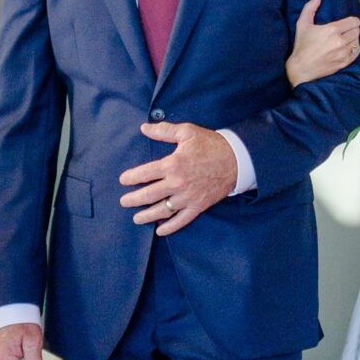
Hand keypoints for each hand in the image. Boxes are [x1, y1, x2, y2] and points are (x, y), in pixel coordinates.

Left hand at [120, 122, 237, 233]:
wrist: (236, 160)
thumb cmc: (210, 144)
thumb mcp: (187, 132)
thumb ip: (164, 131)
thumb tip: (144, 128)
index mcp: (172, 164)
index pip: (145, 173)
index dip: (131, 178)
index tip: (123, 180)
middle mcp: (177, 183)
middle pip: (149, 195)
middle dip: (133, 200)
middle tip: (123, 202)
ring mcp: (187, 197)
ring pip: (162, 211)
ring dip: (147, 216)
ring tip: (136, 218)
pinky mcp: (198, 206)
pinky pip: (181, 220)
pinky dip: (170, 227)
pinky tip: (160, 231)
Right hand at [285, 0, 359, 87]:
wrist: (301, 68)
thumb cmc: (301, 45)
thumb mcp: (302, 24)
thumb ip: (310, 7)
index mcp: (332, 30)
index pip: (354, 21)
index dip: (353, 20)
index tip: (348, 22)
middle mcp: (340, 42)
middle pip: (357, 31)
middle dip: (353, 29)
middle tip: (346, 30)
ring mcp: (343, 54)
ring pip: (358, 42)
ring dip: (353, 39)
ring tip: (346, 39)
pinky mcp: (344, 63)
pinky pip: (356, 53)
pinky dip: (353, 49)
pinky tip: (346, 48)